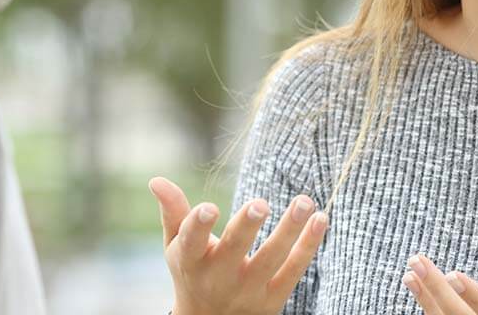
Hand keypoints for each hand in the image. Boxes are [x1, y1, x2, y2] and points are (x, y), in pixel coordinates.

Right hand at [148, 176, 328, 314]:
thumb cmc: (193, 272)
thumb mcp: (177, 247)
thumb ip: (173, 212)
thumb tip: (156, 179)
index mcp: (191, 261)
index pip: (192, 243)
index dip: (199, 226)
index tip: (209, 207)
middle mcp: (219, 278)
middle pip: (234, 251)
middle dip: (246, 227)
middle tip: (261, 203)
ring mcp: (248, 290)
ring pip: (271, 259)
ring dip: (289, 230)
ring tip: (305, 201)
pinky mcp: (273, 298)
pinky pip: (294, 270)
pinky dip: (309, 245)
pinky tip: (321, 218)